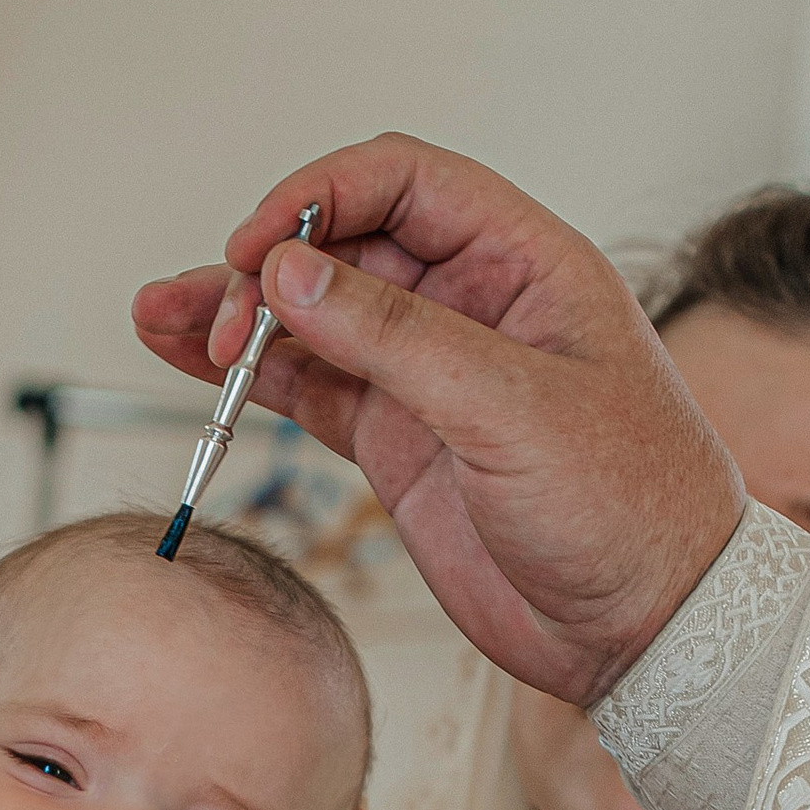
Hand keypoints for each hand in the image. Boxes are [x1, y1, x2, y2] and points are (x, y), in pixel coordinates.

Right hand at [134, 138, 744, 704]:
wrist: (648, 627)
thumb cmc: (631, 508)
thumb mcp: (513, 409)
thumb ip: (396, 339)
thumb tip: (293, 272)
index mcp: (524, 263)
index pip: (404, 183)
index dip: (321, 197)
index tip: (260, 247)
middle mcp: (470, 306)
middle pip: (342, 245)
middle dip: (268, 266)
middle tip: (222, 315)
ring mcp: (427, 375)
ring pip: (311, 317)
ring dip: (235, 313)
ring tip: (162, 319)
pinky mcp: (397, 442)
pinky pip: (306, 386)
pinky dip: (246, 375)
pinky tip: (189, 360)